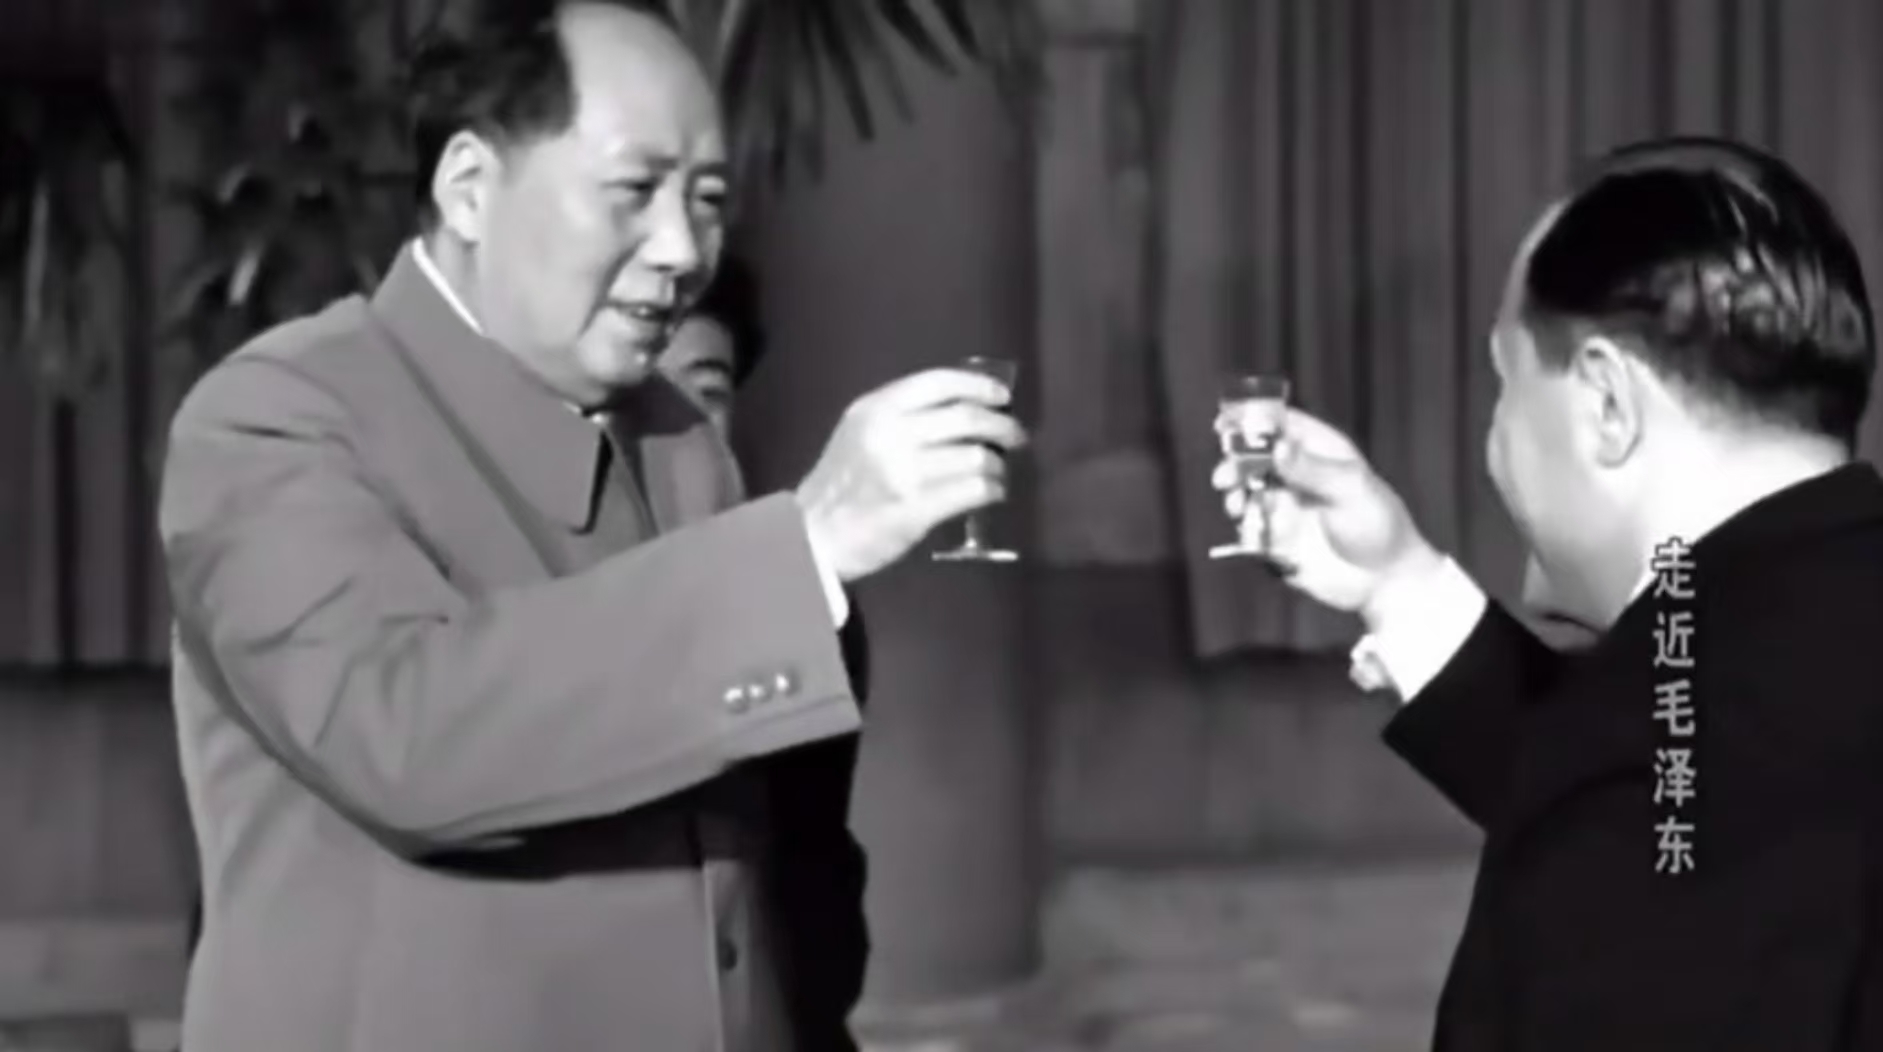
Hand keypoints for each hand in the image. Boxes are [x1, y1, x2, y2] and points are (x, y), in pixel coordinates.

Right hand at [796, 367, 1027, 580]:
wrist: (813, 535)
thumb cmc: (841, 483)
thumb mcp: (859, 431)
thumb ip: (900, 414)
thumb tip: (964, 407)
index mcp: (875, 408)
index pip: (940, 383)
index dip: (979, 386)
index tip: (1002, 397)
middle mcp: (890, 434)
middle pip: (966, 417)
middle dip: (1002, 426)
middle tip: (1016, 437)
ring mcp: (904, 472)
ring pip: (976, 456)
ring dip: (999, 464)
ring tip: (1001, 471)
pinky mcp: (916, 508)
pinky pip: (973, 490)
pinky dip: (993, 490)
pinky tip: (994, 493)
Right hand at [1211, 408, 1439, 620]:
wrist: (1383, 580)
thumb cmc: (1378, 525)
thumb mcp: (1350, 490)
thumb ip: (1311, 469)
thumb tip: (1277, 447)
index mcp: (1319, 452)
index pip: (1280, 424)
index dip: (1251, 420)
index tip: (1226, 425)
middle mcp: (1297, 476)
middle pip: (1253, 458)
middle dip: (1234, 465)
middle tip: (1226, 478)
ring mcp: (1286, 507)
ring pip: (1246, 493)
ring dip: (1235, 497)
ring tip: (1237, 508)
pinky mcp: (1277, 538)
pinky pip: (1249, 528)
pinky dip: (1245, 529)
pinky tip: (1253, 535)